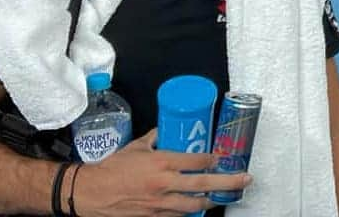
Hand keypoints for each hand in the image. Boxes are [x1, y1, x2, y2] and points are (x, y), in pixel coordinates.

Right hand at [73, 129, 251, 216]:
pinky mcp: (154, 216)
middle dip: (227, 182)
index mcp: (161, 162)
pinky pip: (177, 215)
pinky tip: (197, 207)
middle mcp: (164, 183)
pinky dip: (189, 212)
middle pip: (203, 184)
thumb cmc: (114, 167)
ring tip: (222, 197)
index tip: (221, 157)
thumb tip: (167, 129)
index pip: (195, 161)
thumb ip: (155, 138)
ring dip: (210, 201)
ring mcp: (160, 203)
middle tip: (245, 180)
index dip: (212, 159)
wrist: (93, 193)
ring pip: (193, 206)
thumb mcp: (137, 146)